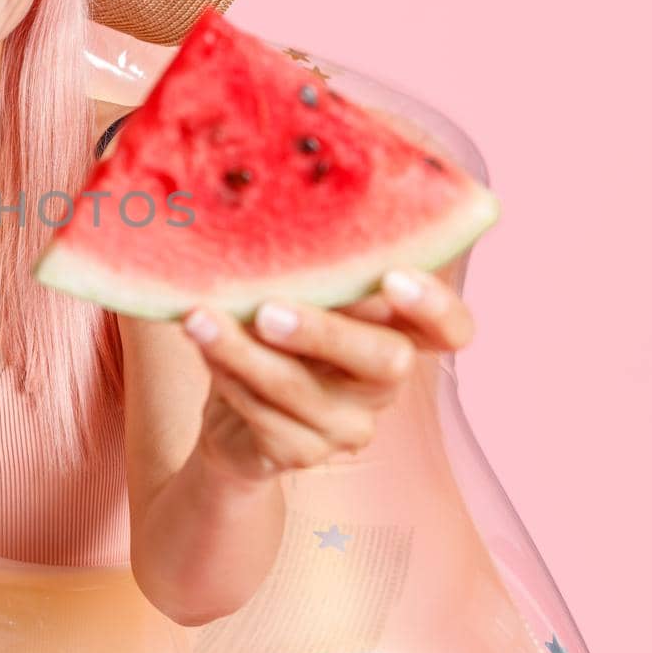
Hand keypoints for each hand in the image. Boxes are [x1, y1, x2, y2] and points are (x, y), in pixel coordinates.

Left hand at [182, 263, 474, 482]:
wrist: (232, 420)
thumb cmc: (273, 332)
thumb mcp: (295, 290)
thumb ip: (309, 264)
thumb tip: (278, 199)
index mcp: (397, 332)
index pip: (451, 329)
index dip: (436, 306)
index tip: (395, 277)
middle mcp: (385, 380)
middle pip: (386, 361)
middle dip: (325, 332)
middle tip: (268, 310)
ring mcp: (351, 424)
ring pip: (303, 389)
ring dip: (244, 352)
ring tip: (200, 319)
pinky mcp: (306, 453)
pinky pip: (265, 414)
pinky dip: (227, 376)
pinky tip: (201, 345)